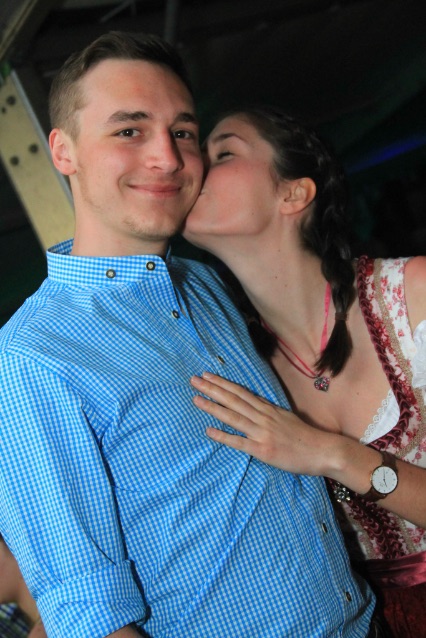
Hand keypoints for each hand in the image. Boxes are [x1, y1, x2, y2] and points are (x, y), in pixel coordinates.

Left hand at [190, 372, 335, 475]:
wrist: (322, 450)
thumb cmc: (303, 435)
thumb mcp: (284, 416)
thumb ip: (267, 410)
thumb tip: (251, 403)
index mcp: (267, 408)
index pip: (240, 392)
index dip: (222, 383)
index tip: (207, 375)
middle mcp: (262, 417)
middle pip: (233, 400)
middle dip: (212, 389)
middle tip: (194, 380)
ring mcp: (262, 432)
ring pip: (233, 417)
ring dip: (213, 407)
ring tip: (196, 399)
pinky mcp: (262, 449)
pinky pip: (239, 442)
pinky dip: (223, 436)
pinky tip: (208, 431)